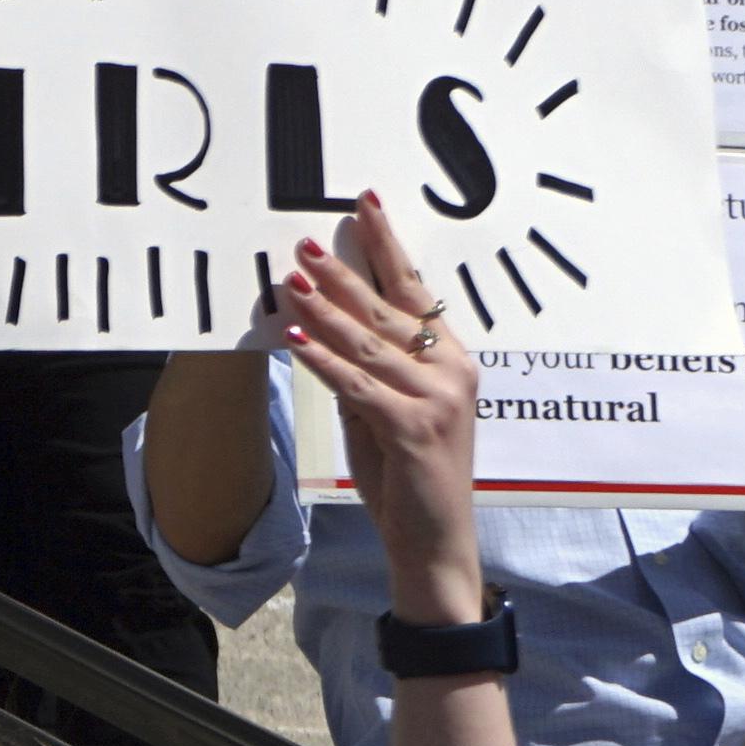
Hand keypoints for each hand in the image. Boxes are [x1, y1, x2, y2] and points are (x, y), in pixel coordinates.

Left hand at [273, 193, 485, 622]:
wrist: (435, 541)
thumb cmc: (410, 478)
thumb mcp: (386, 414)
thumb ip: (366, 373)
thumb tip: (326, 327)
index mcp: (453, 362)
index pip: (416, 293)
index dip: (389, 248)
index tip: (366, 205)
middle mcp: (452, 373)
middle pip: (390, 312)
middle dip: (345, 275)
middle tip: (306, 243)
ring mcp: (438, 400)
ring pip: (370, 345)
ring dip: (327, 310)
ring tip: (291, 279)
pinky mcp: (416, 429)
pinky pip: (358, 386)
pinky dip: (324, 360)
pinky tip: (296, 337)